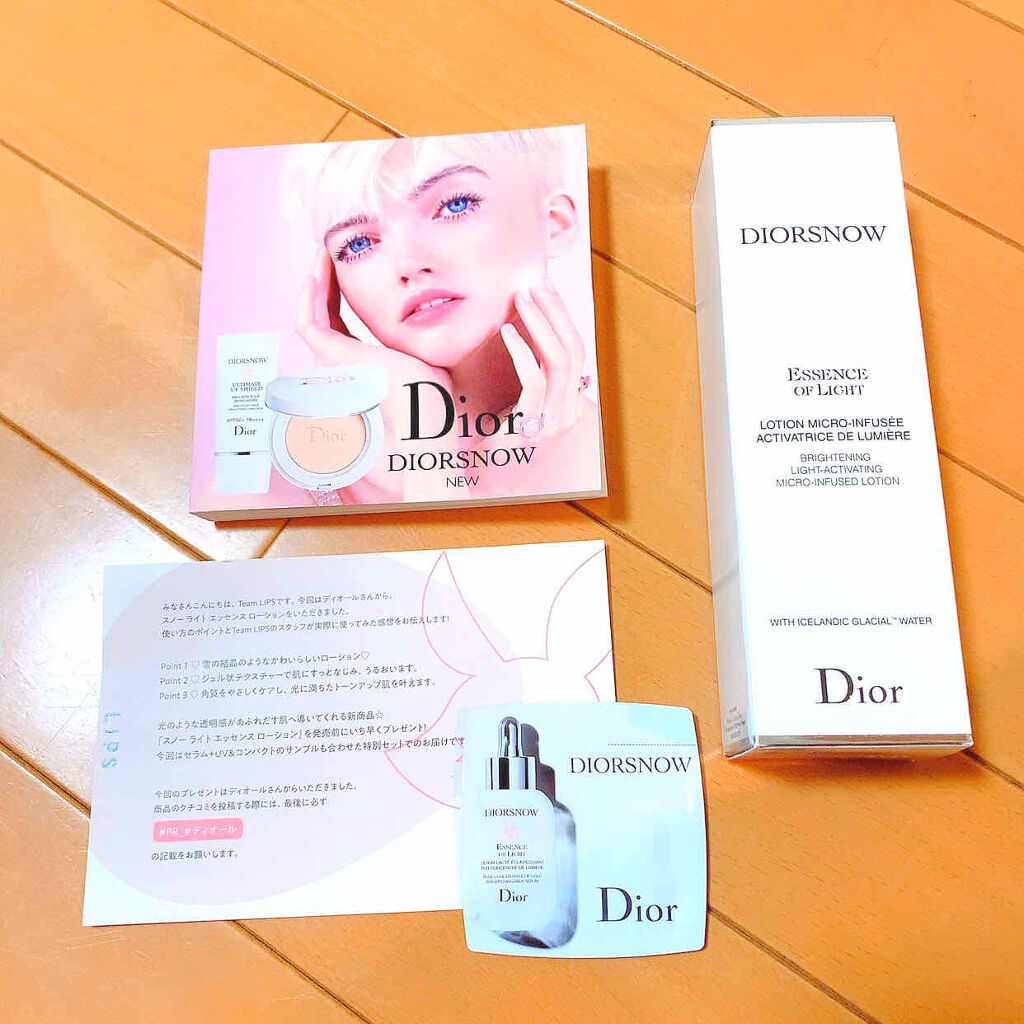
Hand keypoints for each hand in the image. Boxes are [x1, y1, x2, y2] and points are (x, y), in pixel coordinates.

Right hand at [295, 248, 452, 500]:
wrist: (427, 422)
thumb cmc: (434, 400)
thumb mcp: (428, 357)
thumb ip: (421, 338)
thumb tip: (434, 316)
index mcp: (364, 364)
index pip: (342, 321)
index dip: (340, 292)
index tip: (349, 264)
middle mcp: (343, 364)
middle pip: (324, 314)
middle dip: (324, 280)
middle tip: (330, 248)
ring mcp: (334, 362)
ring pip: (312, 314)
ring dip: (314, 280)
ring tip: (323, 250)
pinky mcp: (332, 359)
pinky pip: (308, 323)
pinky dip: (308, 296)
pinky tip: (317, 270)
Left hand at [499, 277, 587, 440]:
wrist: (472, 470)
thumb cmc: (487, 428)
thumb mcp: (514, 392)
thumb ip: (528, 367)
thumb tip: (522, 318)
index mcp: (569, 402)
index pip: (576, 351)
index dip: (563, 317)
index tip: (546, 288)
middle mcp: (568, 414)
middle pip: (574, 351)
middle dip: (557, 312)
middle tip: (537, 284)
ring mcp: (553, 424)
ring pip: (560, 362)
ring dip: (541, 324)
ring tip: (522, 298)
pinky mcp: (530, 429)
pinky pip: (533, 381)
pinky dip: (522, 351)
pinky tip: (507, 331)